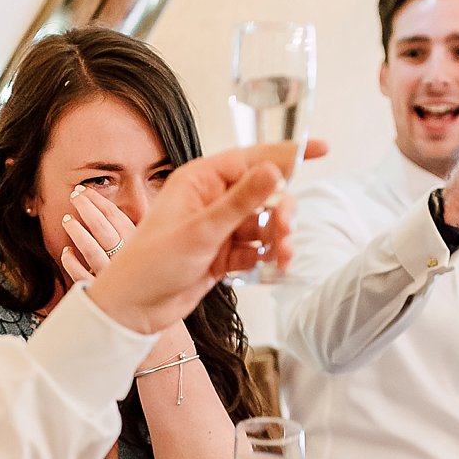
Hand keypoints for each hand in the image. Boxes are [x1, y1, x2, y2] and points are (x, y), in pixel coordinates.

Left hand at [58, 185, 136, 285]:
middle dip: (86, 209)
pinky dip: (71, 263)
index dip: (97, 200)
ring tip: (66, 219)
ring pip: (91, 251)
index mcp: (138, 244)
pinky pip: (82, 277)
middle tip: (74, 196)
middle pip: (102, 229)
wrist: (151, 306)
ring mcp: (113, 276)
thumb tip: (111, 208)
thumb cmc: (144, 270)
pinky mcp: (101, 292)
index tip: (84, 190)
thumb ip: (132, 229)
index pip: (115, 216)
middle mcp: (127, 259)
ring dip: (76, 233)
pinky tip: (66, 251)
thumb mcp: (146, 246)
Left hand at [89, 140, 327, 333]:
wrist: (134, 310)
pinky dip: (267, 256)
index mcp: (201, 180)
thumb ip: (241, 201)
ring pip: (264, 222)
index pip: (253, 157)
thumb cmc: (152, 264)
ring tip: (281, 257)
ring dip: (278, 237)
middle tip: (286, 229)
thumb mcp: (201, 230)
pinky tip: (271, 268)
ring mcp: (219, 226)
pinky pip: (257, 247)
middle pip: (266, 192)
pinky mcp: (223, 253)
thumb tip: (274, 169)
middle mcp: (212, 198)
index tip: (324, 149)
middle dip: (283, 210)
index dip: (289, 153)